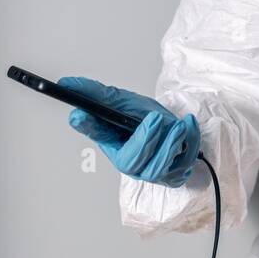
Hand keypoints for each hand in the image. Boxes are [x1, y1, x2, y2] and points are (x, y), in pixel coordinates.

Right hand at [59, 76, 200, 187]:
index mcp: (113, 144)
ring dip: (171, 142)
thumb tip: (67, 83)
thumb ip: (97, 95)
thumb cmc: (144, 119)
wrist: (173, 127)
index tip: (78, 114)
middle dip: (145, 139)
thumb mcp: (123, 102)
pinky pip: (184, 162)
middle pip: (132, 162)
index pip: (96, 134)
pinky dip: (190, 141)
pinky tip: (188, 125)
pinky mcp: (175, 174)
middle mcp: (132, 164)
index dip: (88, 125)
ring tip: (179, 124)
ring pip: (159, 166)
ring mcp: (153, 172)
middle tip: (155, 118)